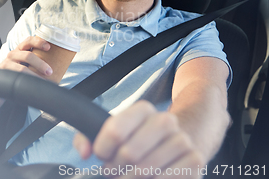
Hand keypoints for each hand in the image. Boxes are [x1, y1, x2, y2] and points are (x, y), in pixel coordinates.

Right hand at [0, 36, 51, 119]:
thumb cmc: (9, 78)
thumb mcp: (22, 68)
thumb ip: (33, 66)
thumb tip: (53, 72)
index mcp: (18, 52)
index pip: (28, 41)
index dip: (38, 41)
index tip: (48, 47)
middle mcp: (11, 56)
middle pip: (28, 55)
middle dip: (41, 63)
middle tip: (50, 72)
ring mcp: (5, 65)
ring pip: (22, 68)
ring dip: (35, 75)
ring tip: (43, 83)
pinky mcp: (1, 76)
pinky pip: (15, 78)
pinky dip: (26, 83)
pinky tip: (32, 88)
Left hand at [73, 100, 205, 177]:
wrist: (174, 142)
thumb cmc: (134, 139)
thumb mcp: (110, 131)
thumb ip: (87, 137)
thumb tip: (85, 153)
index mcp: (143, 109)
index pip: (115, 131)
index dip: (103, 150)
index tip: (102, 156)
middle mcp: (165, 121)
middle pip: (129, 154)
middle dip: (115, 168)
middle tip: (114, 171)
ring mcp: (182, 141)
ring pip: (144, 170)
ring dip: (130, 178)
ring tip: (127, 175)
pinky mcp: (194, 161)